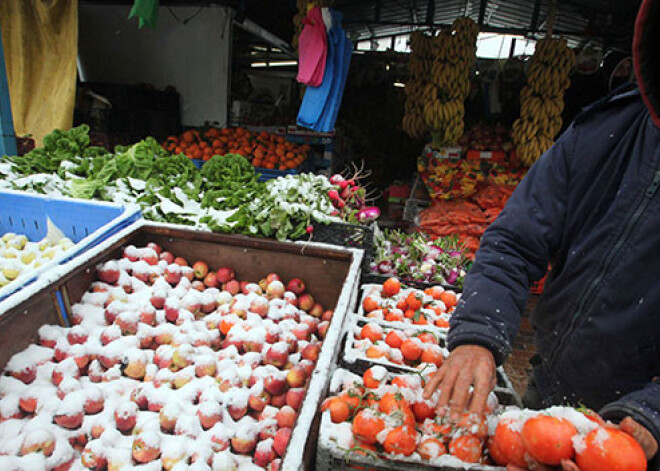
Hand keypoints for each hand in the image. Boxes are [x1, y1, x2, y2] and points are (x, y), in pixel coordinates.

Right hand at [422, 344, 496, 419]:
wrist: (475, 344)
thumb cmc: (484, 366)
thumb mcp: (490, 377)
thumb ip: (482, 393)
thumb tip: (470, 410)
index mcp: (483, 370)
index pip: (480, 390)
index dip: (477, 406)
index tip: (473, 420)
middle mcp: (468, 366)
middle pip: (462, 386)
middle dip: (457, 404)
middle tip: (454, 419)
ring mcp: (454, 364)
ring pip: (447, 382)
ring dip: (443, 398)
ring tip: (441, 413)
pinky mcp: (445, 364)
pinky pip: (436, 376)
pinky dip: (430, 386)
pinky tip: (426, 397)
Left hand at [505, 417, 656, 469]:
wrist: (620, 444)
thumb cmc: (629, 444)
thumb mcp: (637, 440)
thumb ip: (633, 433)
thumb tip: (626, 422)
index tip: (567, 462)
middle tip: (531, 461)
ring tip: (512, 465)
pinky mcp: (553, 466)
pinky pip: (537, 467)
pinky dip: (523, 466)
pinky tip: (509, 460)